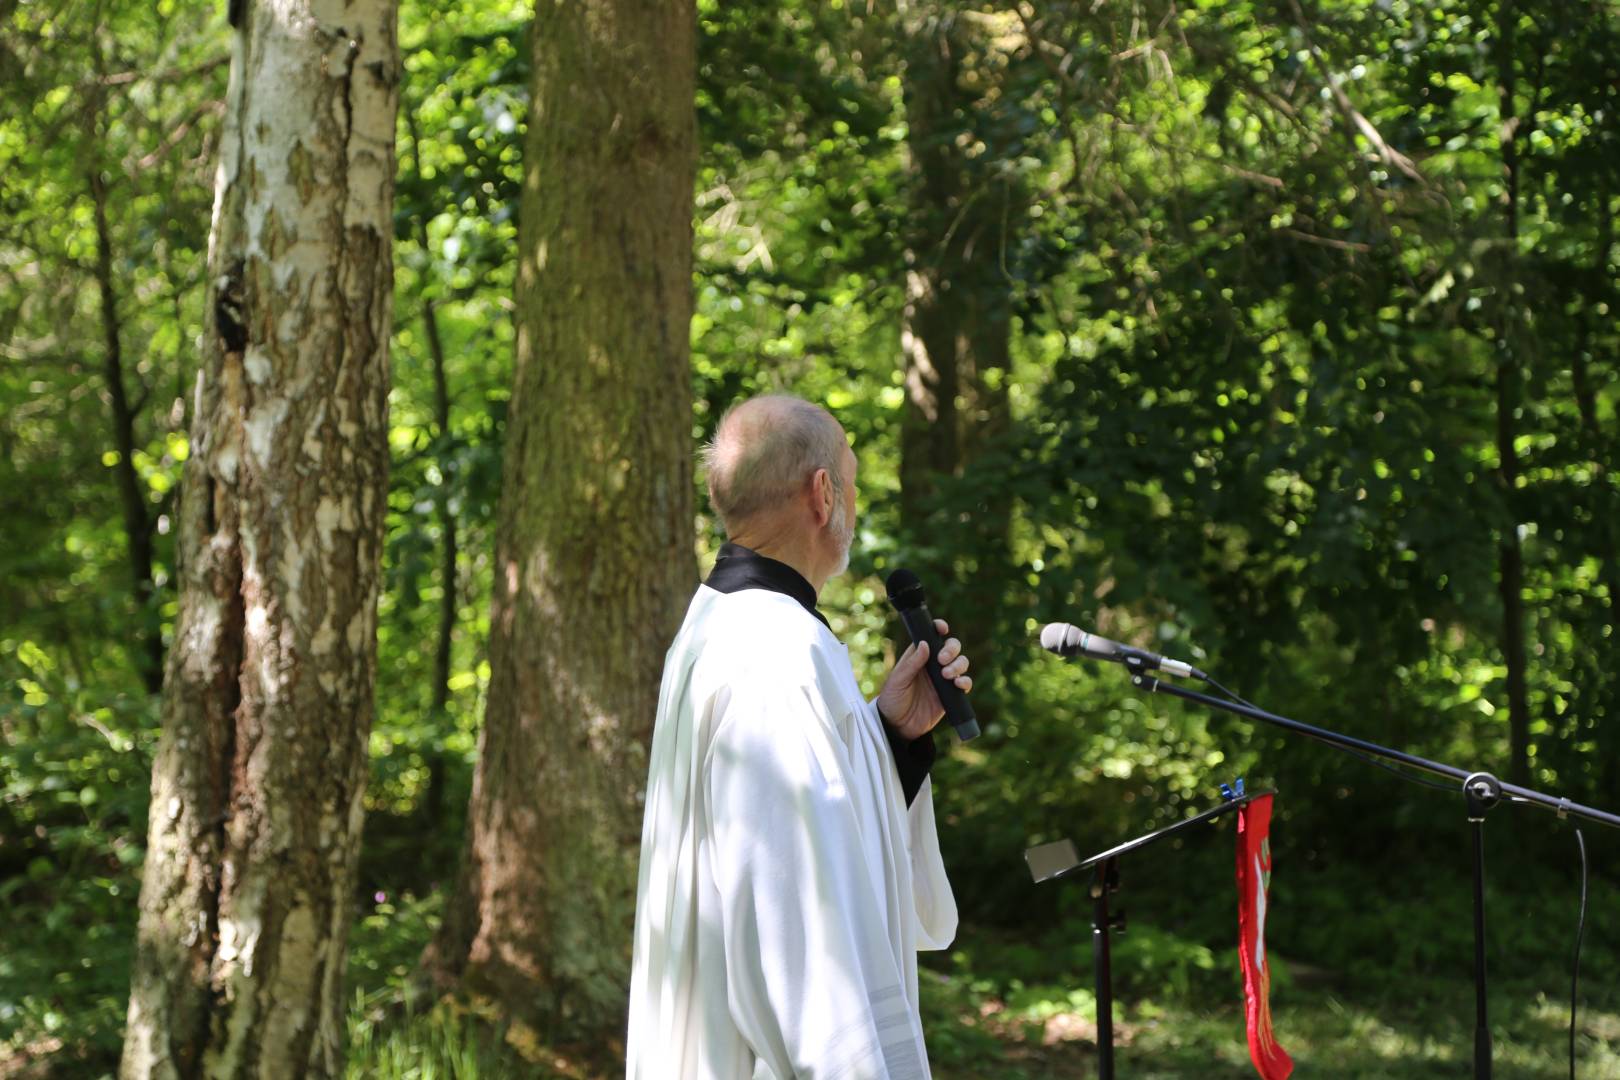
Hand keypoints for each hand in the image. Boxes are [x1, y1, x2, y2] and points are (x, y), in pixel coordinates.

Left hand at [876, 619, 971, 739]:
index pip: (931, 637)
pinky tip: (958, 684)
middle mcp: (933, 665)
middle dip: (952, 649)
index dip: (939, 629)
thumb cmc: (892, 700)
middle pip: (951, 647)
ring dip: (959, 665)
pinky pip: (964, 684)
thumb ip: (912, 664)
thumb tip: (925, 644)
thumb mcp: (898, 680)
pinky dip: (965, 682)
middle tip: (942, 660)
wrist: (897, 727)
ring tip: (947, 675)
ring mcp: (943, 680)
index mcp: (918, 657)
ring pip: (961, 663)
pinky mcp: (950, 695)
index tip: (943, 628)